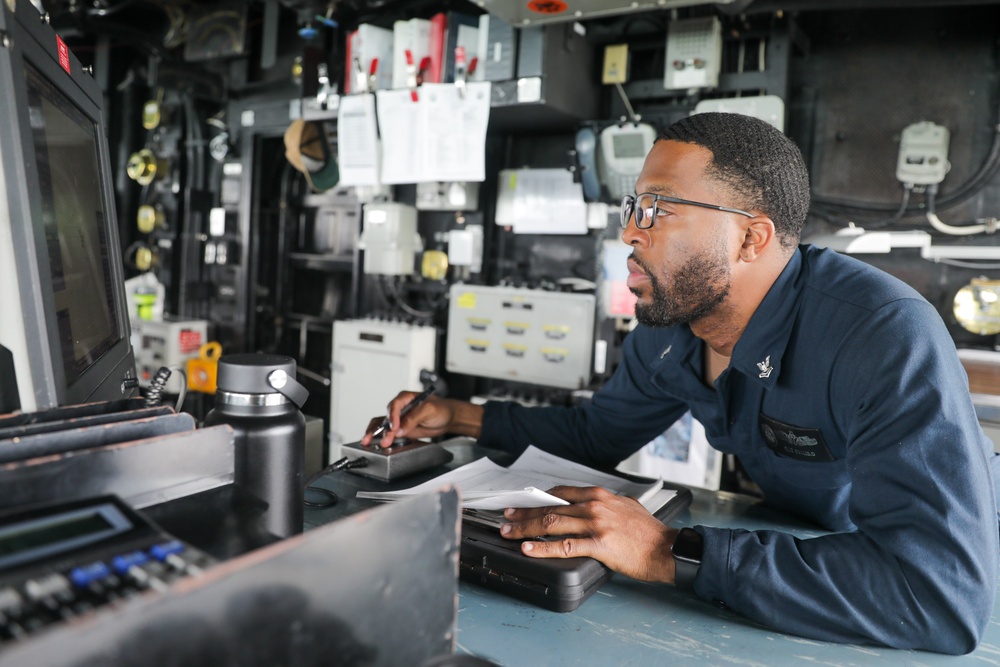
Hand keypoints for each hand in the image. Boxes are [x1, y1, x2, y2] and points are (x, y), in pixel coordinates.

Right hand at [360, 393, 455, 447]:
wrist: (448, 418)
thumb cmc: (441, 409)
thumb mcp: (429, 410)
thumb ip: (414, 418)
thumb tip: (400, 429)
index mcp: (406, 398)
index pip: (395, 405)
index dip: (392, 416)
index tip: (394, 427)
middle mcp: (400, 408)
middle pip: (386, 417)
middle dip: (381, 428)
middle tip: (379, 438)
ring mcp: (399, 419)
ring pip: (383, 425)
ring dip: (376, 433)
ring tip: (369, 441)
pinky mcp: (401, 429)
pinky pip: (389, 433)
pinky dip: (382, 437)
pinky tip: (375, 442)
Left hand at [500, 486, 678, 582]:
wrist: (666, 548)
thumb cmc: (648, 531)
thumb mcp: (625, 506)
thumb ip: (604, 503)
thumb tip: (589, 504)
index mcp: (599, 495)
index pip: (560, 492)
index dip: (538, 498)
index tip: (524, 502)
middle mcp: (594, 506)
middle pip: (550, 507)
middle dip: (524, 512)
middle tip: (506, 516)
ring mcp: (595, 524)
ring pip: (551, 523)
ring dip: (525, 527)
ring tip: (509, 532)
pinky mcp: (598, 544)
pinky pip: (563, 546)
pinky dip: (542, 547)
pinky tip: (528, 548)